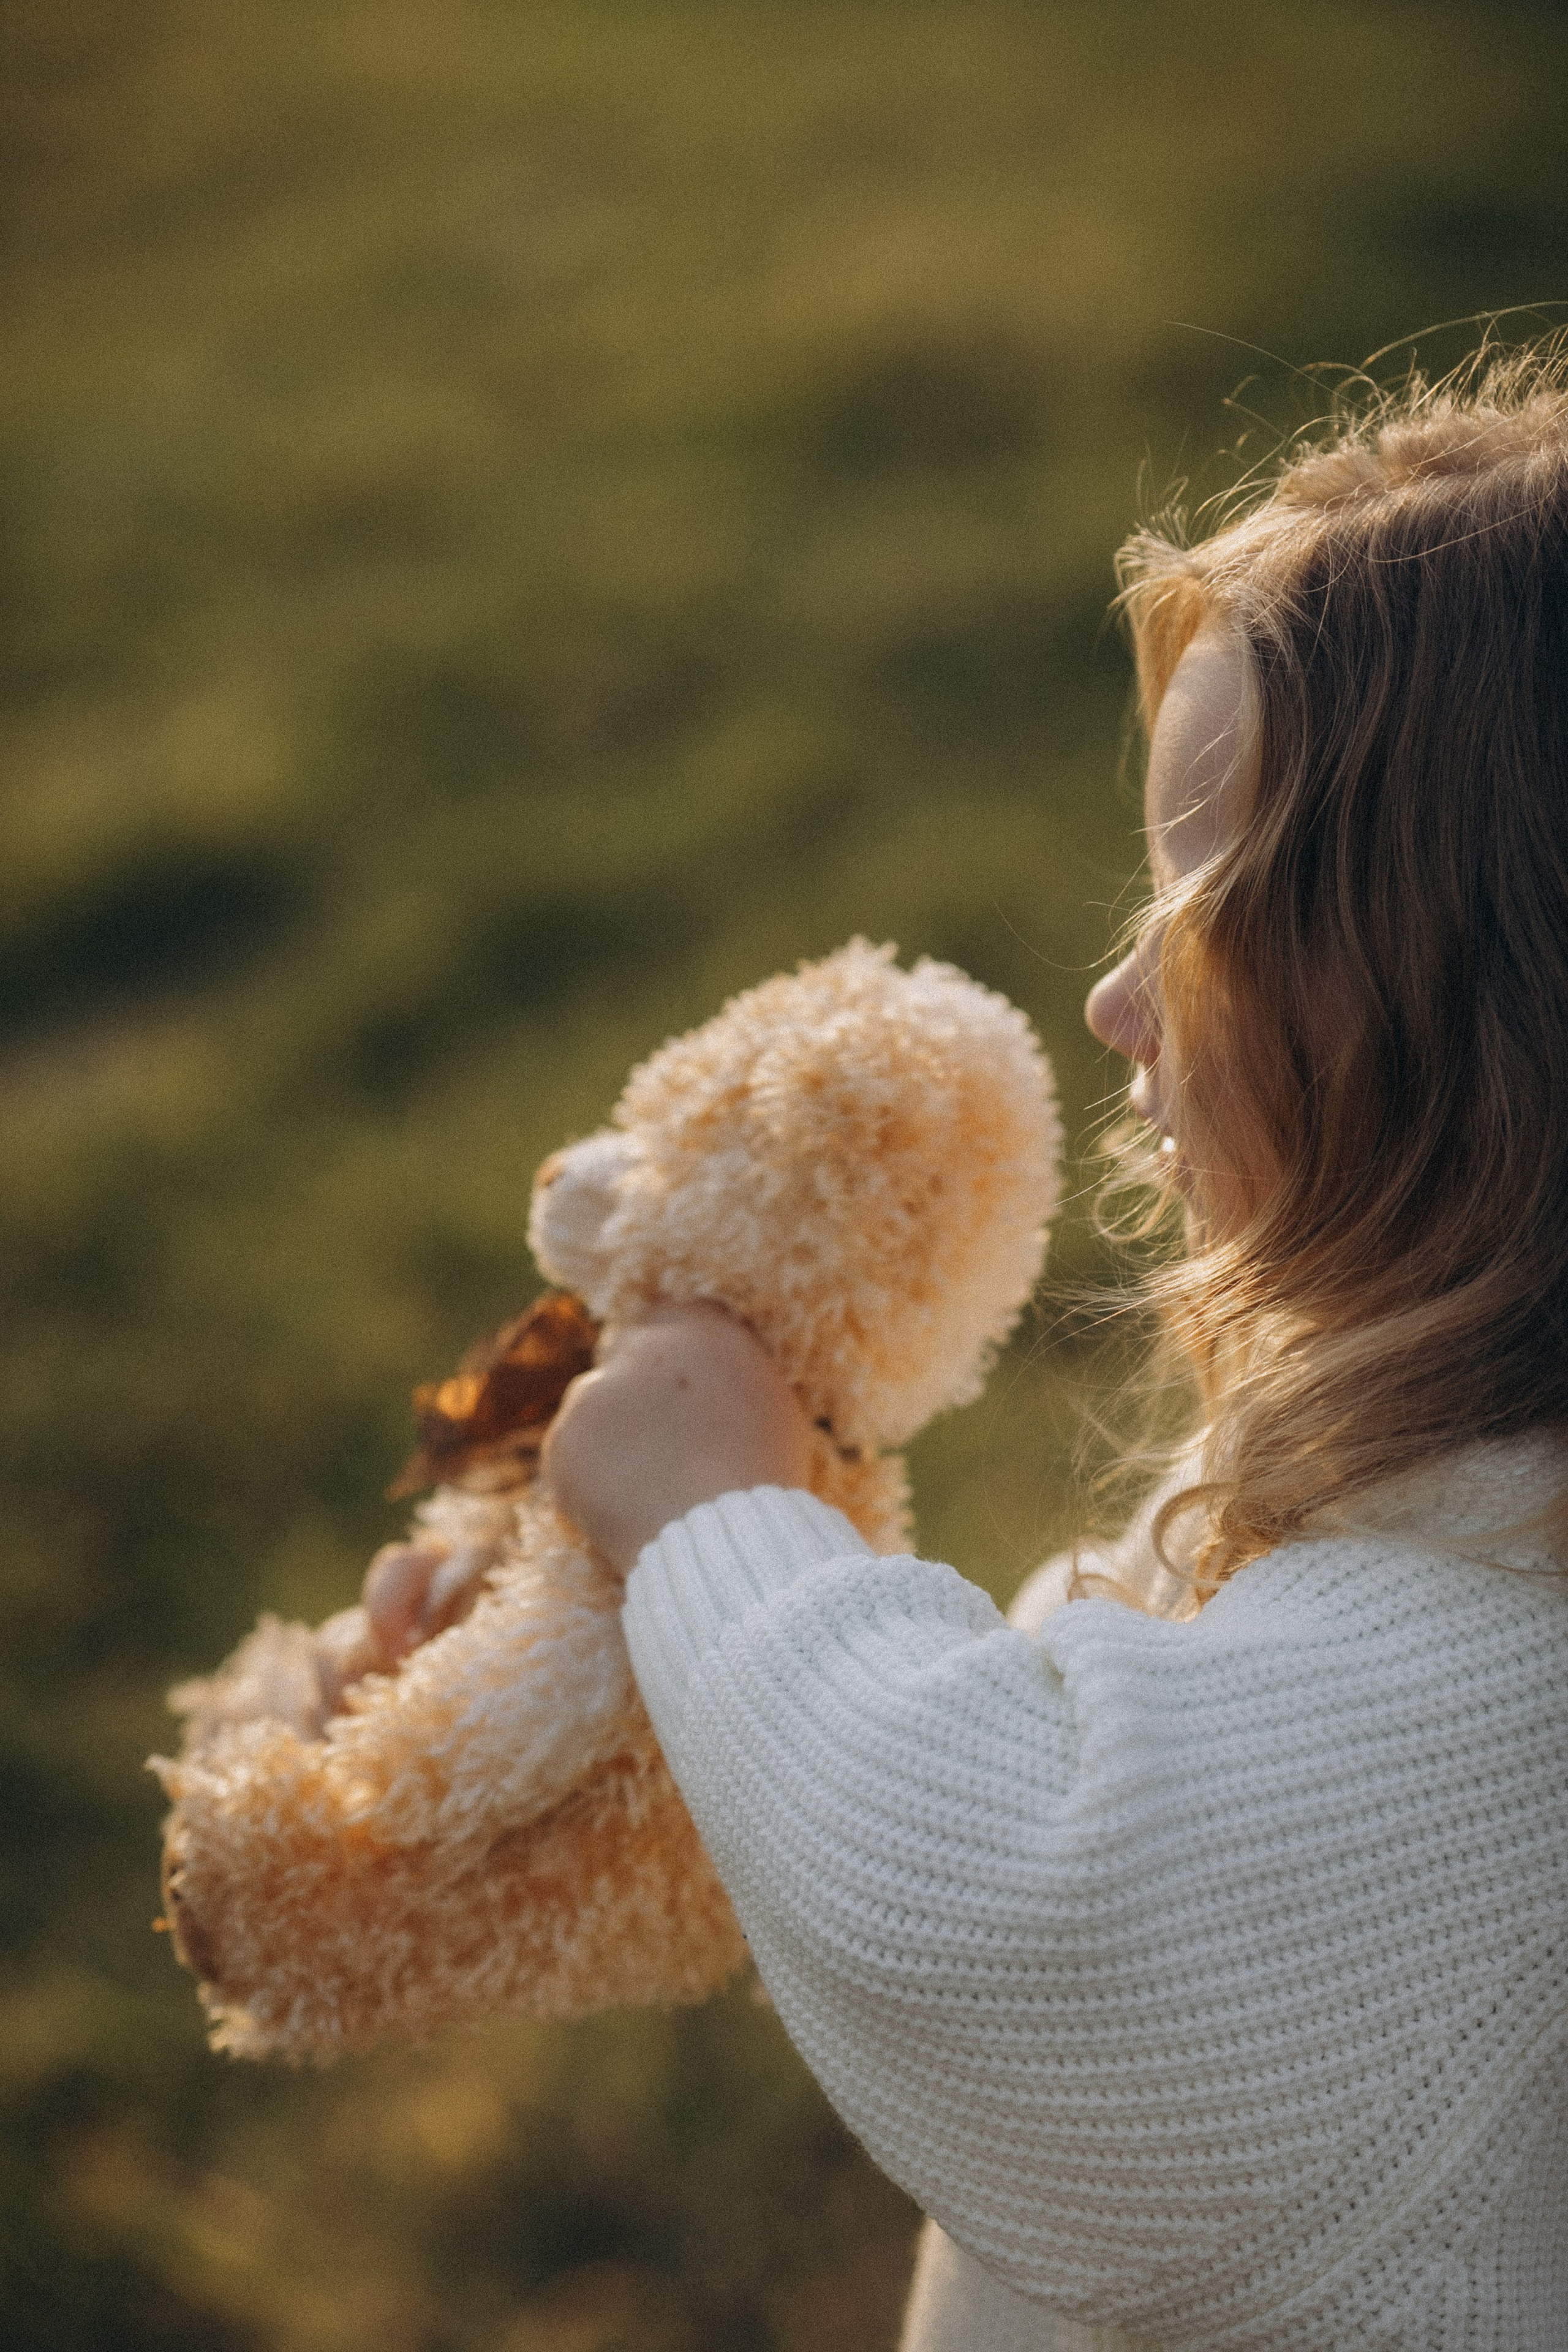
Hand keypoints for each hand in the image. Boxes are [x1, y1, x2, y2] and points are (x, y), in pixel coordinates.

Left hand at [543, 1302, 812, 1574]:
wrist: (728, 1539)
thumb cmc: (762, 1483)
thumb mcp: (769, 1406)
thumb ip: (730, 1374)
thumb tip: (707, 1373)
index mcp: (705, 1330)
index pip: (664, 1318)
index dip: (662, 1358)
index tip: (667, 1392)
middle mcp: (647, 1346)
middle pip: (621, 1358)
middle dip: (632, 1398)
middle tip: (653, 1449)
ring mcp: (599, 1390)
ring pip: (592, 1407)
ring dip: (609, 1439)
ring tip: (648, 1491)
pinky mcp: (566, 1437)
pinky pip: (569, 1455)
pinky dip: (586, 1481)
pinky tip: (622, 1508)